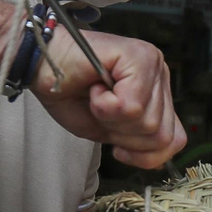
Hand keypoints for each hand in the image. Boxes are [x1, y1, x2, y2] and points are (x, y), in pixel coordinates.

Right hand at [31, 27, 185, 169]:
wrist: (38, 67)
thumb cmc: (68, 93)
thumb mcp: (109, 130)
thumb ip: (140, 142)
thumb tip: (163, 155)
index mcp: (157, 94)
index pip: (173, 140)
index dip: (143, 155)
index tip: (116, 146)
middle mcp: (161, 76)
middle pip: (161, 135)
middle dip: (123, 135)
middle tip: (100, 110)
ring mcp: (153, 64)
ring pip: (147, 122)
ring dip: (111, 118)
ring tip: (96, 95)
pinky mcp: (139, 56)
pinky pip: (132, 106)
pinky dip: (105, 106)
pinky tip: (95, 87)